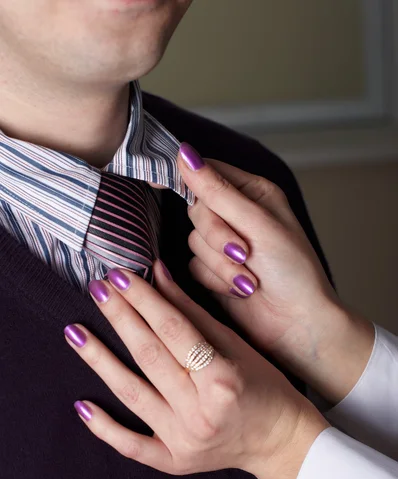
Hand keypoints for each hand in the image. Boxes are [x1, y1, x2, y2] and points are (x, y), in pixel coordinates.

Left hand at [64, 263, 326, 478]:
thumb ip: (193, 312)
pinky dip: (104, 428)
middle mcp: (201, 413)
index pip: (174, 331)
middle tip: (97, 289)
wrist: (280, 442)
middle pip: (150, 357)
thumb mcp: (236, 344)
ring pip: (132, 395)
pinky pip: (131, 446)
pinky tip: (81, 405)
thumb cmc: (266, 387)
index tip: (121, 276)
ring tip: (74, 332)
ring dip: (100, 361)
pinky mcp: (174, 461)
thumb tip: (158, 275)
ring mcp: (184, 441)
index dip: (144, 300)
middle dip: (120, 318)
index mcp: (223, 381)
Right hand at [178, 144, 373, 403]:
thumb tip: (185, 155)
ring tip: (249, 279)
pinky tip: (240, 289)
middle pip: (197, 210)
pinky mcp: (213, 271)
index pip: (209, 172)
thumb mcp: (259, 225)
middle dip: (217, 236)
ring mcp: (224, 244)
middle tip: (244, 253)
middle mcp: (238, 215)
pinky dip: (215, 280)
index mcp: (254, 193)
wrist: (297, 323)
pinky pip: (194, 267)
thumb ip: (219, 192)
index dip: (190, 180)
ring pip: (194, 241)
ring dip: (220, 264)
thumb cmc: (293, 272)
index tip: (162, 184)